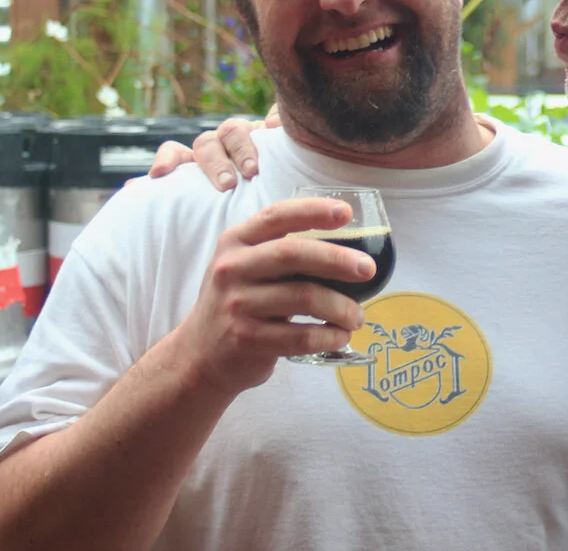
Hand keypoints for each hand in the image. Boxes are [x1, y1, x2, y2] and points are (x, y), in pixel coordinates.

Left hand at [147, 104, 278, 190]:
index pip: (175, 151)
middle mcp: (220, 145)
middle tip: (225, 186)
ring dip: (242, 150)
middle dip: (214, 164)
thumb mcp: (209, 201)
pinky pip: (275, 120)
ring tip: (253, 171)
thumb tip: (128, 185)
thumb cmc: (241, 201)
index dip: (166, 159)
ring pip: (235, 130)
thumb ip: (178, 193)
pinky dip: (275, 120)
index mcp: (200, 162)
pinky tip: (276, 127)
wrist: (282, 189)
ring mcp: (249, 137)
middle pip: (206, 143)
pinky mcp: (275, 132)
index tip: (158, 175)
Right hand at [173, 195, 375, 396]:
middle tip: (368, 269)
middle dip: (338, 259)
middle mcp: (232, 268)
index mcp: (236, 242)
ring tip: (357, 316)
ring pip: (304, 298)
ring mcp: (237, 305)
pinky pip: (301, 336)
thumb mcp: (245, 267)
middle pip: (294, 254)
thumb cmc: (238, 303)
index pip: (277, 217)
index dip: (313, 211)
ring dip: (341, 308)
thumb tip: (348, 248)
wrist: (199, 356)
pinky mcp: (247, 339)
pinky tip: (340, 336)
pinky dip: (329, 336)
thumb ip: (280, 252)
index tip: (346, 213)